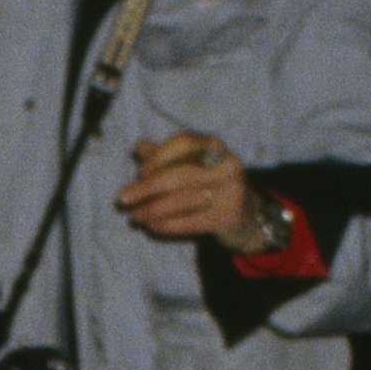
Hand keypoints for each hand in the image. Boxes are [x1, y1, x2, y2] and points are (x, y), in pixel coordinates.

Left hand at [116, 129, 267, 246]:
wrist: (247, 216)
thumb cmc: (211, 186)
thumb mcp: (192, 166)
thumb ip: (165, 156)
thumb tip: (139, 145)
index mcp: (215, 146)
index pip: (184, 142)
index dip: (159, 156)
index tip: (140, 171)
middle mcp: (226, 164)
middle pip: (180, 173)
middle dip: (147, 187)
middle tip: (123, 199)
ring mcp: (230, 191)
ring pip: (183, 200)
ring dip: (152, 210)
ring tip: (134, 217)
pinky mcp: (228, 216)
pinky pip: (190, 222)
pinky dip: (167, 225)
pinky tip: (152, 227)